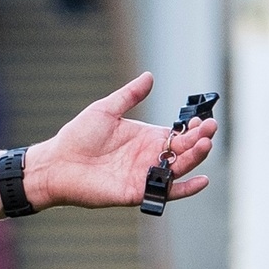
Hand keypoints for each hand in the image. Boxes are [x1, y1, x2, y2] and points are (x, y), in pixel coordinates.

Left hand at [25, 73, 214, 210]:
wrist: (57, 162)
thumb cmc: (78, 136)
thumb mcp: (106, 109)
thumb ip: (129, 95)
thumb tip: (149, 76)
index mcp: (147, 138)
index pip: (179, 134)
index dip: (194, 128)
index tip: (204, 119)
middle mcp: (150, 157)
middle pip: (184, 150)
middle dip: (200, 140)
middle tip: (210, 128)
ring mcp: (146, 175)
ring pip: (180, 169)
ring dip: (196, 158)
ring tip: (205, 144)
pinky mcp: (138, 191)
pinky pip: (167, 192)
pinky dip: (186, 188)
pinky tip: (202, 180)